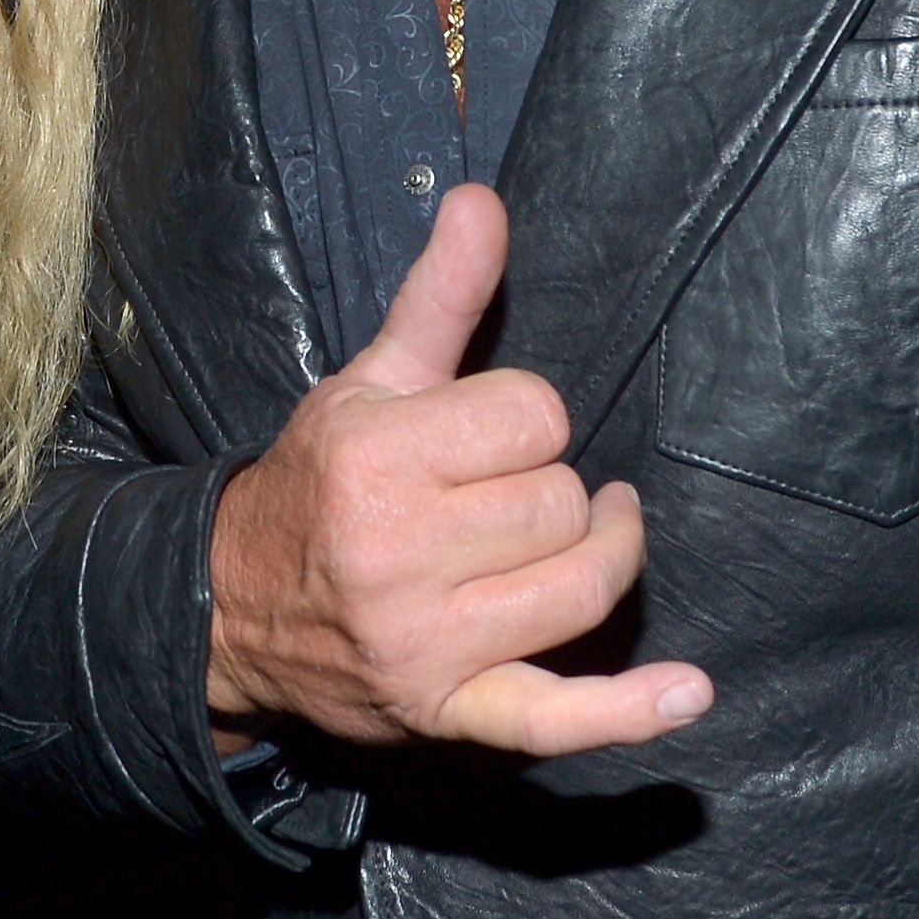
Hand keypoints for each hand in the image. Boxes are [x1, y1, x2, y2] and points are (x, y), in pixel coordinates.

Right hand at [205, 186, 710, 757]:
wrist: (231, 606)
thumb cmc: (316, 484)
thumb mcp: (367, 380)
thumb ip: (439, 294)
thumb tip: (485, 201)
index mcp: (378, 457)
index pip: (536, 418)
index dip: (523, 421)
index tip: (484, 437)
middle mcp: (399, 553)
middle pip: (563, 503)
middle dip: (548, 490)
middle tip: (502, 495)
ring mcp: (426, 642)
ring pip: (580, 587)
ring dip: (594, 556)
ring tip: (580, 536)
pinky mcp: (447, 711)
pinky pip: (555, 717)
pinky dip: (629, 710)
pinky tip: (687, 689)